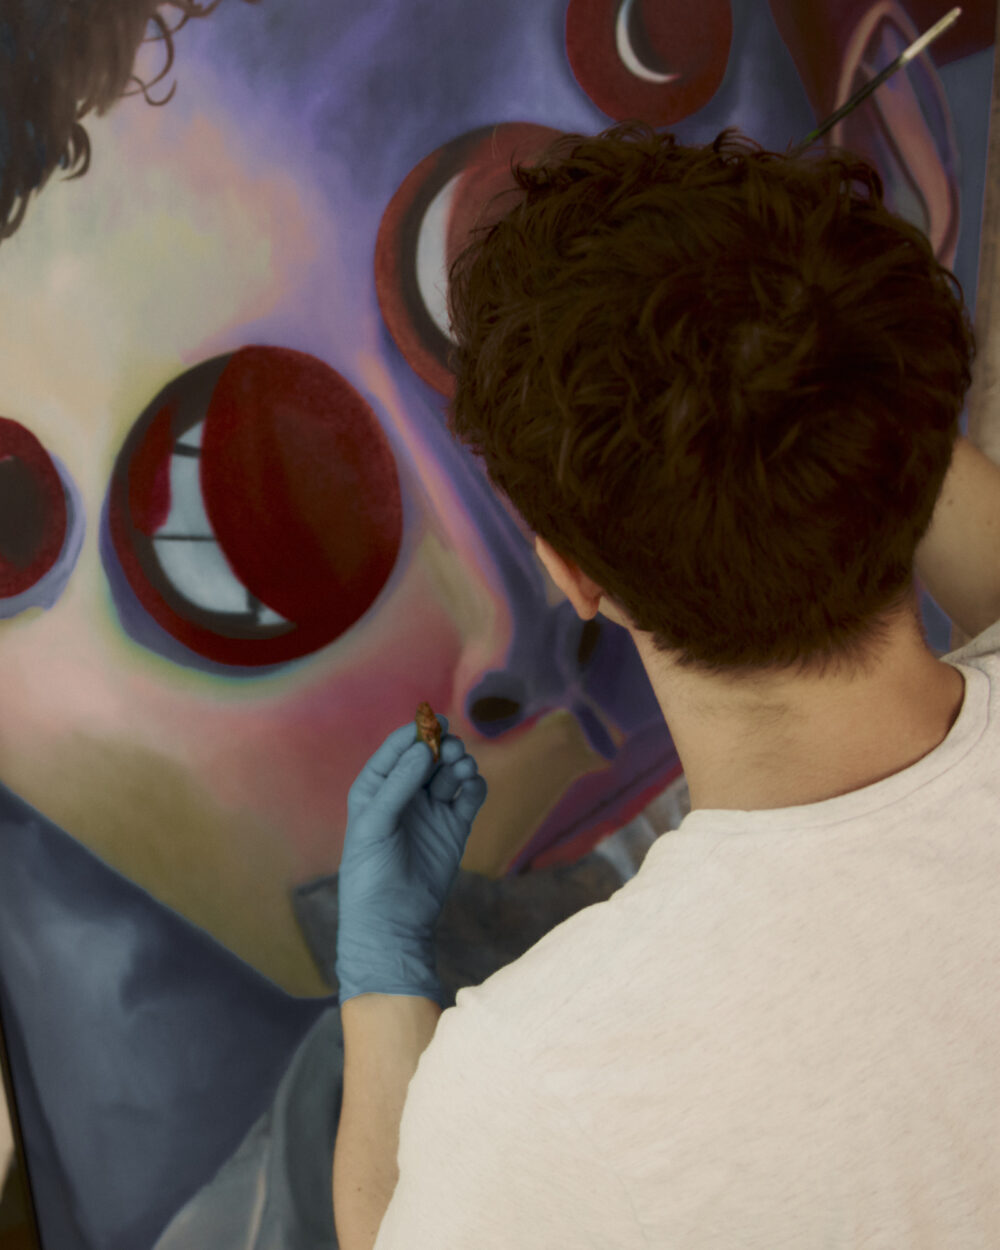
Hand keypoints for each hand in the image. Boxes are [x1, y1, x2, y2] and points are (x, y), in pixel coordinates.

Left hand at [335, 716, 487, 1005]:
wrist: (392, 923)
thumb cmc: (370, 875)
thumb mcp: (374, 825)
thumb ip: (399, 785)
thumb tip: (423, 748)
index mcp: (375, 789)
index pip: (397, 750)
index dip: (415, 733)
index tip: (435, 722)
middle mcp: (404, 795)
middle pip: (429, 756)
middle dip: (442, 747)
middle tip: (452, 750)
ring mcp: (431, 811)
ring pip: (451, 773)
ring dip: (460, 765)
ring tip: (462, 770)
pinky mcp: (454, 829)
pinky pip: (469, 797)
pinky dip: (474, 787)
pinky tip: (471, 789)